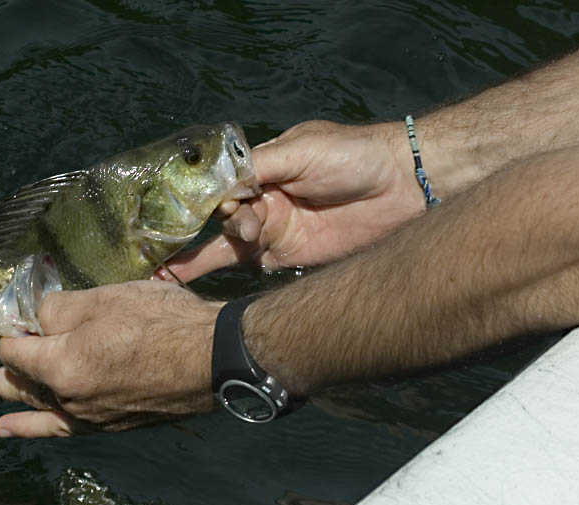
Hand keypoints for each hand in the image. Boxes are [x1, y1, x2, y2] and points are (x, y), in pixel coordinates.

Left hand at [0, 281, 222, 437]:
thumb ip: (60, 307)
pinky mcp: (106, 425)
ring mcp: (85, 416)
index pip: (12, 347)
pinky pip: (57, 428)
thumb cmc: (163, 322)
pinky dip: (28, 428)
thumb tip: (34, 315)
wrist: (212, 359)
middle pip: (12, 382)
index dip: (1, 329)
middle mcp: (65, 398)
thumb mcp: (107, 299)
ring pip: (32, 404)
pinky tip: (6, 431)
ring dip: (1, 396)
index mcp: (60, 365)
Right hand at [163, 120, 426, 281]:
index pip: (221, 186)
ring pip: (228, 244)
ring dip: (201, 256)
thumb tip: (219, 188)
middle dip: (203, 231)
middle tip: (208, 241)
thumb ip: (259, 167)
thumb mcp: (302, 150)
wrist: (404, 185)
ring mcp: (275, 230)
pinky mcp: (289, 257)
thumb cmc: (353, 156)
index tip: (204, 209)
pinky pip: (249, 265)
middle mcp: (264, 200)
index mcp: (263, 170)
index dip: (206, 198)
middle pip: (220, 218)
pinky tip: (184, 281)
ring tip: (174, 269)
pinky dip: (220, 272)